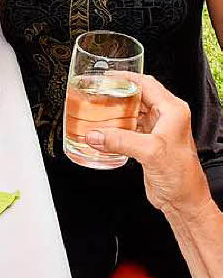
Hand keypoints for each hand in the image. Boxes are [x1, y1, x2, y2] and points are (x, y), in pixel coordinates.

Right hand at [85, 74, 210, 218]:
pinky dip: (115, 126)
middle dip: (116, 92)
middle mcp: (166, 117)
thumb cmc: (181, 176)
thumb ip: (120, 141)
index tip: (105, 77)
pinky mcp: (148, 143)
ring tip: (95, 107)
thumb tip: (94, 135)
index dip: (125, 77)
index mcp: (173, 111)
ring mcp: (157, 130)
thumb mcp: (150, 152)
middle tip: (96, 91)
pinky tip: (102, 129)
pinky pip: (129, 127)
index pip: (146, 83)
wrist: (184, 201)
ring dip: (115, 109)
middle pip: (137, 95)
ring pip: (132, 111)